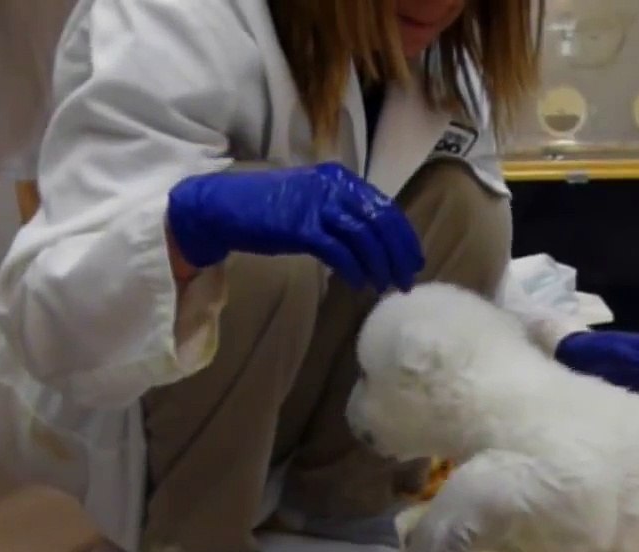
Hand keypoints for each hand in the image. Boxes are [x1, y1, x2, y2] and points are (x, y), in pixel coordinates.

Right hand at [165, 162, 423, 292]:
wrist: (224, 207)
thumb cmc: (269, 208)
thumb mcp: (312, 201)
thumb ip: (342, 214)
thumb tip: (375, 242)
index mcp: (340, 178)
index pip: (385, 207)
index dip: (404, 237)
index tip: (414, 260)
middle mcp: (333, 187)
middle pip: (381, 223)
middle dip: (399, 255)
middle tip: (406, 281)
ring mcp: (317, 205)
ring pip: (364, 238)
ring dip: (380, 266)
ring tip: (384, 287)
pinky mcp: (301, 227)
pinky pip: (339, 252)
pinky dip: (353, 270)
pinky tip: (359, 284)